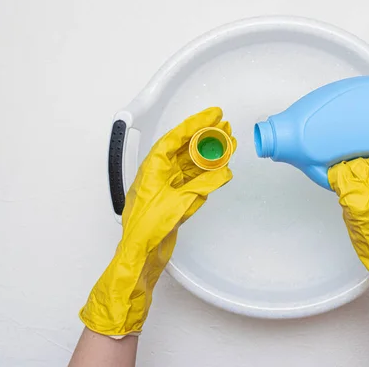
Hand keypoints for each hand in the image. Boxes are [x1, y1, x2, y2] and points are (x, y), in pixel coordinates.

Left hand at [79, 107, 235, 336]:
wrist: (140, 253)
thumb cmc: (146, 228)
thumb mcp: (180, 203)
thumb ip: (204, 185)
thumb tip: (223, 172)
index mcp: (153, 166)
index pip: (176, 137)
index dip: (196, 123)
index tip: (213, 114)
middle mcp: (159, 172)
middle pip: (185, 147)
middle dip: (206, 136)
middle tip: (224, 125)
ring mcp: (166, 185)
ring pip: (191, 163)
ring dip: (209, 154)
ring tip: (227, 143)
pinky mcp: (173, 198)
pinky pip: (193, 179)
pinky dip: (207, 173)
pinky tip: (219, 168)